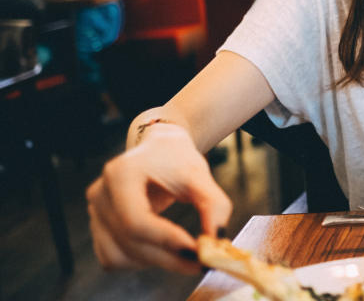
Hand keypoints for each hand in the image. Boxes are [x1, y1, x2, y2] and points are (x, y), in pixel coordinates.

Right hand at [86, 123, 231, 273]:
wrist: (157, 150)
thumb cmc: (177, 158)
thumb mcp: (200, 174)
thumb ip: (213, 205)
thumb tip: (216, 240)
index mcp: (120, 173)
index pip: (136, 219)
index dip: (166, 240)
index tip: (198, 251)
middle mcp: (100, 193)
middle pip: (130, 241)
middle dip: (169, 258)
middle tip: (202, 264)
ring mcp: (94, 212)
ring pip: (120, 255)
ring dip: (155, 262)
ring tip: (185, 252)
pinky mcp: (97, 227)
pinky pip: (113, 258)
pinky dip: (140, 261)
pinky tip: (163, 250)